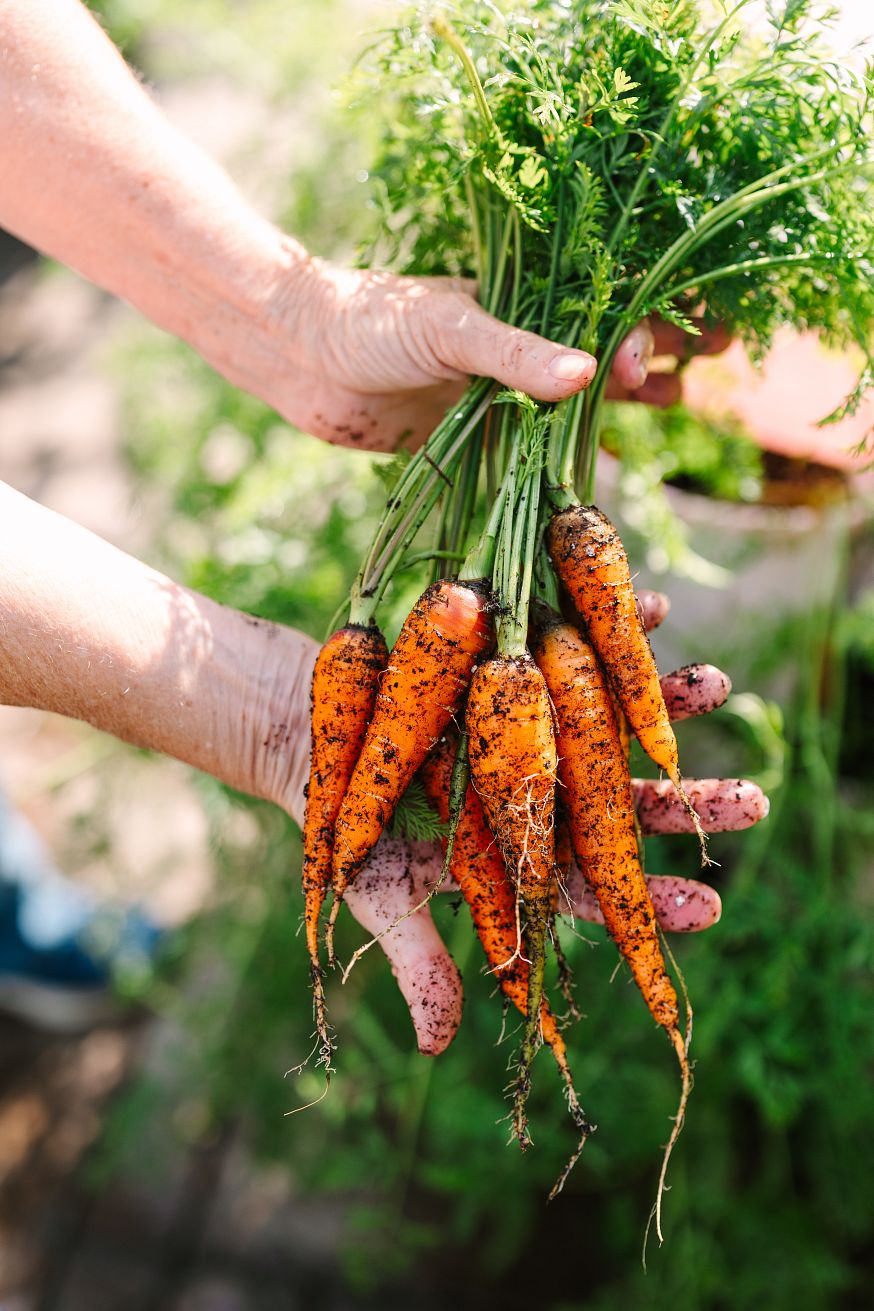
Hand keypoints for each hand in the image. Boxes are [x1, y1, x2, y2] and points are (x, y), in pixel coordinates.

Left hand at [255, 261, 729, 451]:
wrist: (303, 359)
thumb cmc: (369, 321)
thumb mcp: (446, 327)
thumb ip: (513, 353)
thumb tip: (590, 376)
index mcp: (523, 295)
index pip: (607, 300)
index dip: (652, 317)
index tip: (676, 347)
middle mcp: (522, 337)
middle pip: (611, 338)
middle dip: (664, 343)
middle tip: (715, 355)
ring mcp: (506, 383)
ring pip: (588, 387)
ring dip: (634, 390)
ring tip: (681, 397)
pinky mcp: (484, 425)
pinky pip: (546, 435)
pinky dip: (582, 439)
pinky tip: (613, 447)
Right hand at [341, 588, 767, 1055]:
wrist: (311, 735)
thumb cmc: (347, 822)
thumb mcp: (376, 895)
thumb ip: (419, 960)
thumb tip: (440, 1046)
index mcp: (516, 847)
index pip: (594, 881)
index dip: (648, 899)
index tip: (707, 908)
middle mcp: (535, 785)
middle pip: (621, 802)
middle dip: (689, 804)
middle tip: (755, 803)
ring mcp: (526, 723)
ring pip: (608, 719)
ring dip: (665, 703)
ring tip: (722, 687)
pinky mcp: (505, 665)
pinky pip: (564, 641)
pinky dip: (607, 624)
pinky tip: (658, 609)